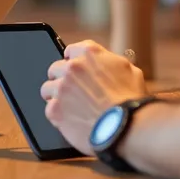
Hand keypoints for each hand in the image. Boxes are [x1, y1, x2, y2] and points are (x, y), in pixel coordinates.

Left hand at [41, 40, 146, 155]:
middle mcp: (72, 67)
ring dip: (56, 96)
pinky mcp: (55, 110)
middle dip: (63, 79)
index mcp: (90, 54)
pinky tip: (71, 120)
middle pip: (56, 69)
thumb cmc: (132, 101)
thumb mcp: (130, 71)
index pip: (71, 50)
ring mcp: (61, 88)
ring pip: (47, 89)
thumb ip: (112, 63)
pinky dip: (58, 116)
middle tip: (74, 92)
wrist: (126, 127)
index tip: (76, 71)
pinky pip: (49, 109)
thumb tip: (107, 63)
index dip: (74, 62)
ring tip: (70, 107)